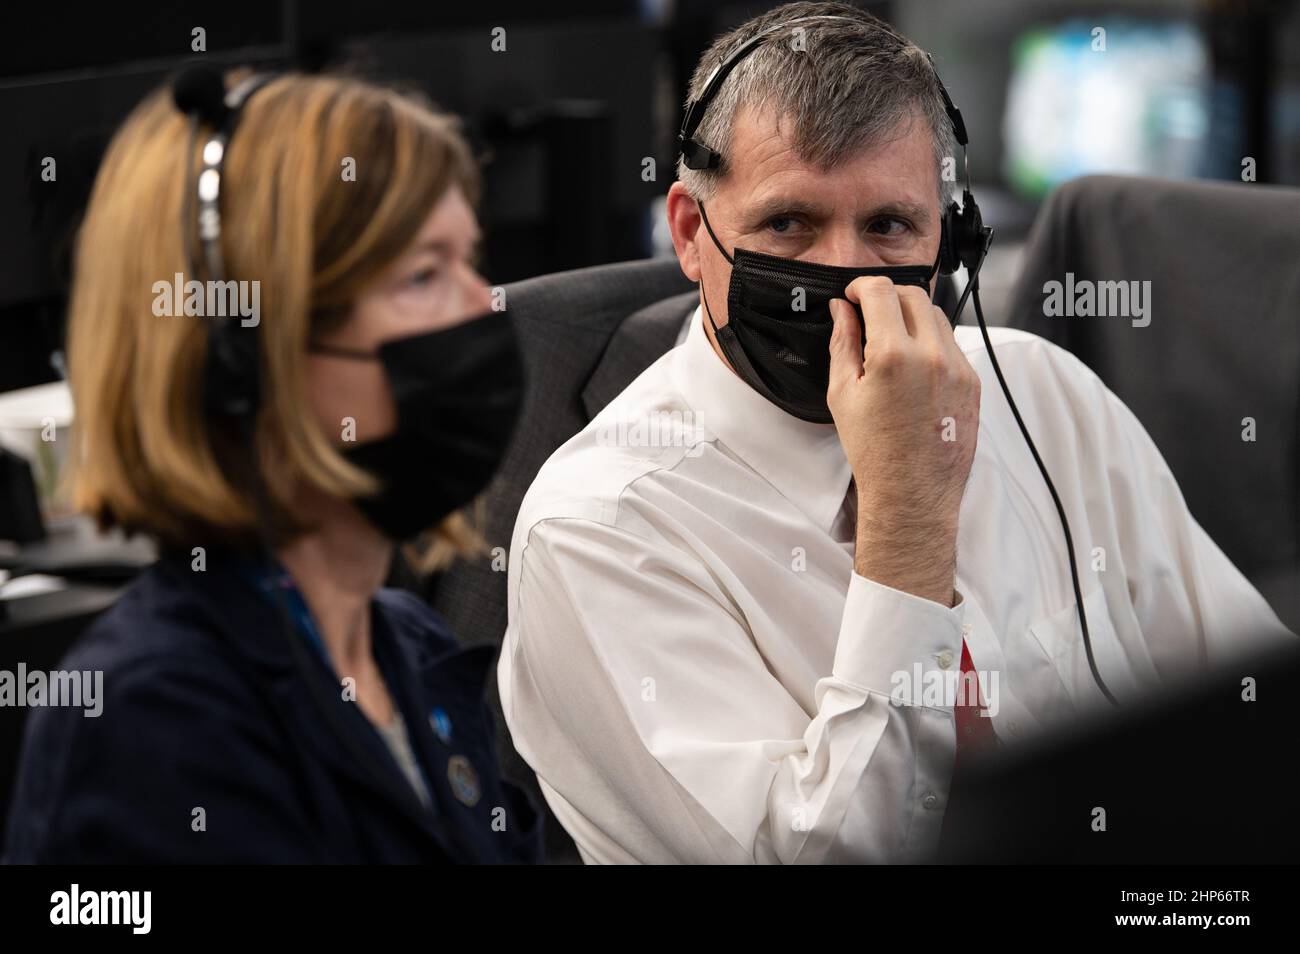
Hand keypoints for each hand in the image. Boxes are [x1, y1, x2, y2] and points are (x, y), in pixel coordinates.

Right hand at [827, 279, 980, 606]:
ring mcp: (958, 368)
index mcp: (894, 355)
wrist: (913, 494)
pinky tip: (914, 368)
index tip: (852, 296)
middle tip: (869, 314)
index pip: (881, 291)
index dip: (861, 286)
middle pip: (913, 295)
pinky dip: (931, 343)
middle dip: (888, 297)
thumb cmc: (873, 451)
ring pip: (937, 316)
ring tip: (892, 343)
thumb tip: (841, 310)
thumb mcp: (843, 394)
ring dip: (912, 317)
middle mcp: (933, 355)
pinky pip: (952, 344)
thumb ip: (843, 343)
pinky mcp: (973, 382)